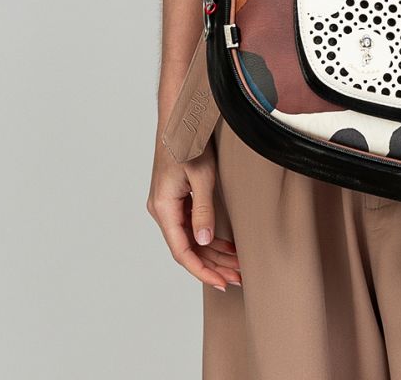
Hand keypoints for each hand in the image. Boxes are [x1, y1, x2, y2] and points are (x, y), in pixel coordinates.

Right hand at [147, 135, 241, 289]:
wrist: (180, 117)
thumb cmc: (188, 141)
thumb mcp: (201, 176)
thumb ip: (203, 210)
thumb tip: (205, 242)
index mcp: (163, 208)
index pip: (182, 251)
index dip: (202, 270)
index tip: (221, 283)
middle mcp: (162, 210)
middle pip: (188, 248)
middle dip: (213, 265)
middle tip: (238, 278)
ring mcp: (168, 204)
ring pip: (191, 239)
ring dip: (213, 253)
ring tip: (237, 266)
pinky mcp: (176, 198)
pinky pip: (191, 226)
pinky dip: (209, 237)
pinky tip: (227, 246)